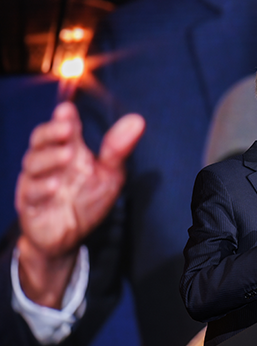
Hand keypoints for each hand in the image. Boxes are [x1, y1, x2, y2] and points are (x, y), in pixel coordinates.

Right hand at [15, 102, 144, 307]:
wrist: (69, 236)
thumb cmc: (88, 199)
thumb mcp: (109, 173)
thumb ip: (117, 148)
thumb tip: (137, 120)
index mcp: (69, 149)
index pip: (62, 126)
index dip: (63, 117)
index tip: (68, 109)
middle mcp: (49, 161)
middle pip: (41, 139)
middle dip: (52, 131)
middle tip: (68, 128)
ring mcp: (36, 181)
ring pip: (33, 163)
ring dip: (50, 157)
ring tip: (68, 155)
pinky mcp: (30, 204)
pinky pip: (30, 193)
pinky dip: (42, 187)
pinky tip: (56, 185)